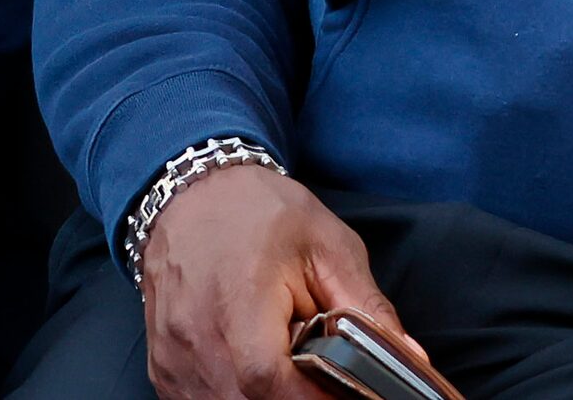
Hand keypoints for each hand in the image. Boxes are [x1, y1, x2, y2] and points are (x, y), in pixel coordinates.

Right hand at [138, 165, 432, 399]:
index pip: (268, 379)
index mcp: (238, 300)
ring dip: (262, 399)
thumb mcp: (327, 245)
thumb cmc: (260, 213)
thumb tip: (409, 358)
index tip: (343, 394)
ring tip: (289, 366)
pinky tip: (252, 374)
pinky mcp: (163, 367)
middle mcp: (195, 335)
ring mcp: (172, 356)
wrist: (193, 192)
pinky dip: (231, 397)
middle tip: (321, 380)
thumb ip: (367, 306)